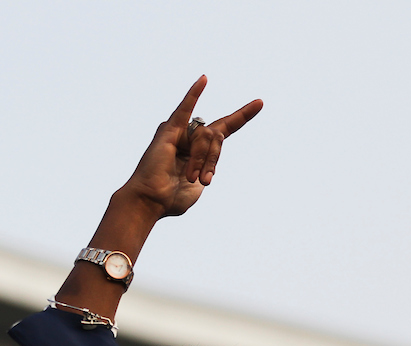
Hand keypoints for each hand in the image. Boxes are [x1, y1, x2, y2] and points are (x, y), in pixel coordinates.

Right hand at [122, 76, 262, 217]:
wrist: (150, 202)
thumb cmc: (170, 199)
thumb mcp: (199, 185)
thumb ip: (208, 167)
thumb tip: (207, 155)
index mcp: (198, 151)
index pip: (224, 129)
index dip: (243, 116)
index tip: (260, 103)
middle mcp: (188, 137)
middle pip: (216, 136)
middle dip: (213, 159)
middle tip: (204, 180)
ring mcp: (178, 132)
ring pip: (206, 136)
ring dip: (201, 159)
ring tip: (190, 176)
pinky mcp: (169, 130)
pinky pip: (185, 108)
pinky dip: (194, 94)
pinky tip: (205, 79)